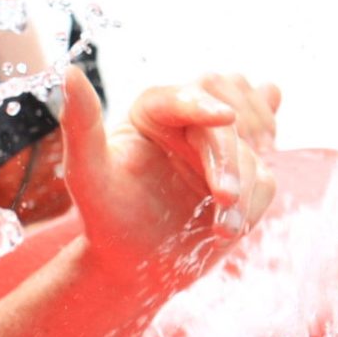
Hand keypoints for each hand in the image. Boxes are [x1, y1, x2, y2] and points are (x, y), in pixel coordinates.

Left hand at [59, 67, 277, 291]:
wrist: (137, 264)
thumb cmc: (105, 217)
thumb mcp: (87, 174)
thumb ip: (80, 123)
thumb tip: (70, 72)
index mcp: (148, 112)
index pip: (178, 95)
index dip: (202, 103)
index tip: (225, 117)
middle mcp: (187, 121)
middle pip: (227, 115)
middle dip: (229, 154)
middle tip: (223, 196)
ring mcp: (219, 146)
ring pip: (254, 147)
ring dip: (246, 186)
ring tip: (222, 227)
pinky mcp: (244, 172)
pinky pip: (267, 176)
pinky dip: (254, 203)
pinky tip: (229, 227)